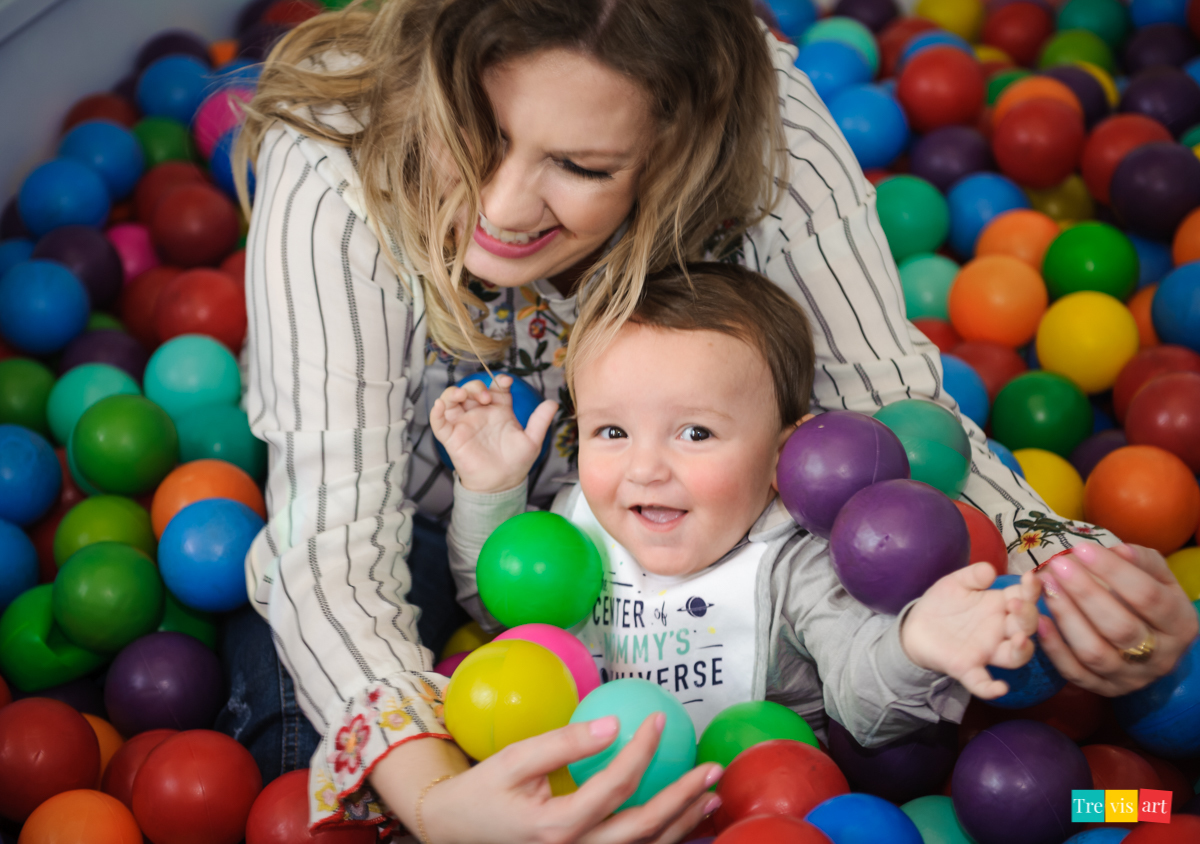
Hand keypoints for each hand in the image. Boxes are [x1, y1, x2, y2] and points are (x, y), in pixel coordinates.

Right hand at [418, 715, 721, 843]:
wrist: (456, 833)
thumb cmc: (484, 792)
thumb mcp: (515, 760)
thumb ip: (563, 743)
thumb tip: (613, 724)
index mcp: (557, 828)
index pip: (615, 785)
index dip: (643, 750)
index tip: (659, 719)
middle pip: (643, 827)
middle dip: (683, 796)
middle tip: (711, 768)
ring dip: (683, 822)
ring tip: (711, 795)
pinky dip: (665, 839)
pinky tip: (685, 819)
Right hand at [430, 374, 557, 492]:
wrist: (502, 484)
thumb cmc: (516, 462)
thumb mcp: (532, 440)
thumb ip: (540, 420)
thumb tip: (553, 403)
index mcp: (499, 411)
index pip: (495, 389)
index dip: (498, 381)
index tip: (505, 382)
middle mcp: (480, 414)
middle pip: (471, 389)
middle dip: (475, 387)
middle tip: (485, 397)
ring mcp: (464, 424)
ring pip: (451, 400)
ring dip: (453, 393)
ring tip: (461, 395)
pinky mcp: (452, 438)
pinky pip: (439, 422)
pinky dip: (436, 412)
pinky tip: (441, 405)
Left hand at [901, 563, 1040, 698]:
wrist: (915, 627)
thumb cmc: (942, 604)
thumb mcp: (955, 583)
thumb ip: (972, 575)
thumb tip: (990, 570)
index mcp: (999, 606)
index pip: (1025, 597)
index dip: (1032, 589)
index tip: (1032, 578)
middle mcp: (999, 630)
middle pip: (1026, 626)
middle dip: (1027, 615)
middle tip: (1016, 603)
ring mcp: (986, 651)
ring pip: (1015, 656)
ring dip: (1022, 649)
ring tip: (1019, 638)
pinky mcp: (967, 668)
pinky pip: (983, 682)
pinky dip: (991, 688)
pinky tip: (999, 688)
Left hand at [1035, 543, 1198, 695]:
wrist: (1156, 646)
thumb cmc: (1152, 603)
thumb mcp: (1159, 579)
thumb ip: (1142, 561)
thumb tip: (1118, 550)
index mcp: (1180, 624)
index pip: (1148, 597)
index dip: (1114, 572)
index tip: (1082, 549)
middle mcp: (1161, 657)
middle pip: (1120, 627)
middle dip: (1085, 593)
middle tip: (1057, 565)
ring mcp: (1132, 678)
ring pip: (1095, 652)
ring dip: (1066, 617)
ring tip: (1046, 586)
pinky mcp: (1105, 689)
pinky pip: (1075, 673)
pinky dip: (1054, 648)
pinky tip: (1039, 620)